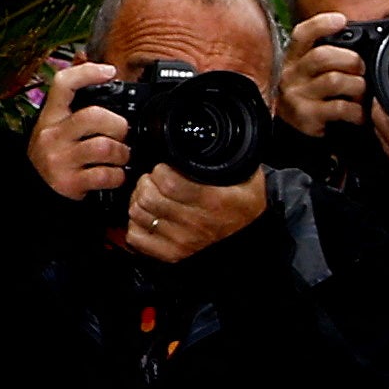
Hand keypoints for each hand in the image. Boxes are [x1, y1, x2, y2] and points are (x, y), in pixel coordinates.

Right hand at [28, 64, 130, 199]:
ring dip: (122, 153)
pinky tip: (115, 175)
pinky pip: (105, 175)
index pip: (63, 84)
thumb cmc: (56, 154)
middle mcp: (53, 135)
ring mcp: (60, 159)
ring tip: (121, 156)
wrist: (35, 191)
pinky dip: (118, 176)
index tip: (110, 72)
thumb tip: (106, 76)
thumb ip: (78, 107)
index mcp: (51, 116)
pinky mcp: (69, 182)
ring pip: (104, 147)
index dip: (87, 72)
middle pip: (94, 116)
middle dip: (118, 125)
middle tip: (121, 133)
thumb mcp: (58, 128)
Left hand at [117, 163, 271, 264]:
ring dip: (139, 201)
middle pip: (148, 197)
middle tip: (155, 180)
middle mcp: (195, 223)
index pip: (168, 182)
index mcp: (212, 201)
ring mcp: (182, 241)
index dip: (160, 170)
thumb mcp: (245, 173)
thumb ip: (225, 154)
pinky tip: (150, 217)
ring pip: (138, 214)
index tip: (164, 167)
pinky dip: (136, 225)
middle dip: (147, 182)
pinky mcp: (172, 254)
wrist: (253, 233)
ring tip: (152, 196)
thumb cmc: (244, 201)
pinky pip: (136, 237)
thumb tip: (202, 135)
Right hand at [276, 13, 365, 142]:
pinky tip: (359, 114)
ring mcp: (298, 95)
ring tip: (361, 93)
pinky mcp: (306, 116)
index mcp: (294, 59)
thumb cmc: (310, 98)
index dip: (321, 24)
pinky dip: (356, 111)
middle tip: (362, 70)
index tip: (341, 20)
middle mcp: (292, 74)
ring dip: (357, 86)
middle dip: (351, 60)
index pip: (302, 34)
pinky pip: (339, 108)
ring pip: (334, 80)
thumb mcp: (310, 74)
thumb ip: (328, 58)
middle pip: (323, 56)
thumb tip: (359, 46)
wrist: (292, 135)